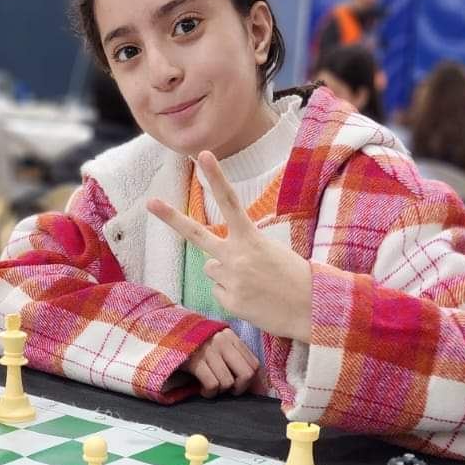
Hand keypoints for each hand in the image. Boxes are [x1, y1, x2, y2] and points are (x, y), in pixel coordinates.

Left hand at [148, 152, 313, 343]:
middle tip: (151, 202)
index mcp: (251, 239)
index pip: (230, 202)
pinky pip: (220, 293)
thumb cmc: (296, 277)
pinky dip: (233, 296)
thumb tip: (210, 264)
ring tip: (253, 282)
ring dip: (225, 273)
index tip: (203, 155)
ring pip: (211, 269)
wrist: (313, 308)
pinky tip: (254, 298)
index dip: (216, 177)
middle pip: (197, 235)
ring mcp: (230, 280)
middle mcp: (236, 257)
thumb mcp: (272, 252)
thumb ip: (240, 250)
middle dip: (171, 218)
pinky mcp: (229, 302)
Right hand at [187, 329, 259, 397]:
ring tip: (212, 388)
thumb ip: (234, 356)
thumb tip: (256, 384)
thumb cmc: (194, 343)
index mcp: (231, 337)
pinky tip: (202, 390)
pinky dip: (209, 393)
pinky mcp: (194, 361)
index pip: (254, 364)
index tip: (244, 389)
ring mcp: (208, 351)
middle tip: (229, 391)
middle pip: (246, 374)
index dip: (253, 382)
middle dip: (240, 389)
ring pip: (228, 382)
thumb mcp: (216, 342)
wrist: (165, 333)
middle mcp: (223, 342)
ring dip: (220, 391)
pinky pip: (212, 384)